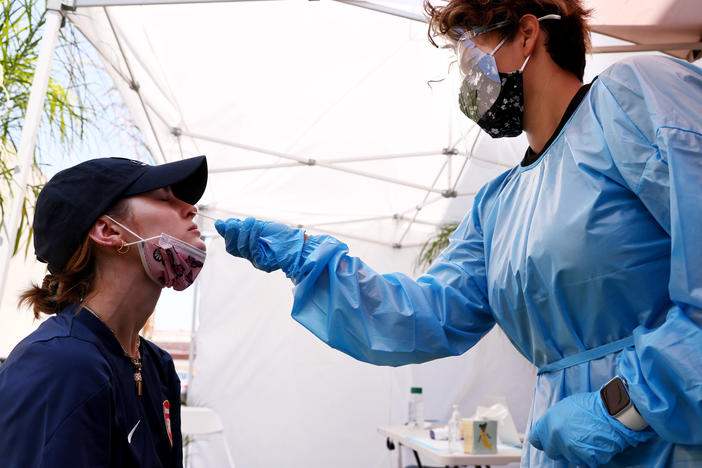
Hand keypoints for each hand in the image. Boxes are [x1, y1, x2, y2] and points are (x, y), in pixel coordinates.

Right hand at [214, 217, 304, 275]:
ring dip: (244, 232)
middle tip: (234, 222)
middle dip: (231, 234)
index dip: (225, 233)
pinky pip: (253, 251)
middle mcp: (251, 256)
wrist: (299, 243)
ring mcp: (256, 261)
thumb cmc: (282, 235)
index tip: (221, 223)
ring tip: (251, 221)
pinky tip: (257, 228)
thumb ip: (243, 226)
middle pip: (232, 249)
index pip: (231, 243)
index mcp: (249, 248)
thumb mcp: (260, 227)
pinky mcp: (263, 264)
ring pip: (241, 249)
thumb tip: (222, 223)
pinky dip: (253, 237)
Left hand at [528, 391, 652, 467]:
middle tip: (573, 439)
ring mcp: (570, 449)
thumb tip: (552, 429)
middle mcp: (555, 437)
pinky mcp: (585, 458)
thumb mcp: (565, 407)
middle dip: (560, 447)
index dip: (542, 440)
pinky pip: (586, 462)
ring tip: (589, 438)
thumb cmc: (591, 405)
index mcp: (548, 422)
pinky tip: (597, 444)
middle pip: (551, 451)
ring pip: (570, 457)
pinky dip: (592, 456)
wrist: (613, 410)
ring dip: (577, 451)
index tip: (548, 440)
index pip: (535, 439)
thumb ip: (555, 421)